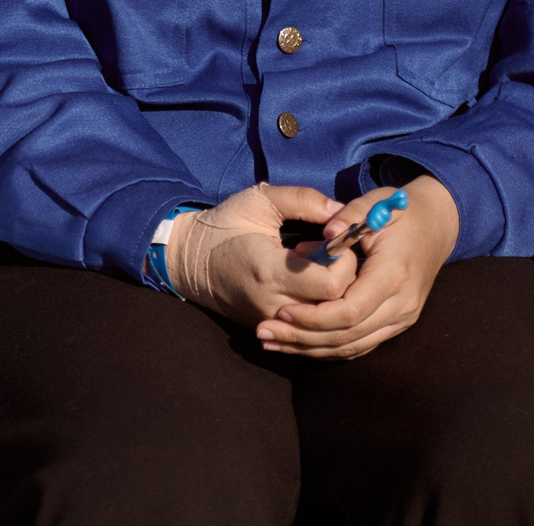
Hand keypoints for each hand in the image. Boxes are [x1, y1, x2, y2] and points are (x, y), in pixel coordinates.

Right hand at [164, 184, 356, 326]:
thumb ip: (302, 200)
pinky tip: (309, 286)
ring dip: (332, 297)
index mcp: (270, 271)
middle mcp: (273, 305)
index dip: (344, 263)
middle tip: (327, 256)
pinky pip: (311, 330)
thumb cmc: (223, 227)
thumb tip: (342, 211)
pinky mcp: (272, 332)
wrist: (189, 263)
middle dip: (344, 281)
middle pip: (335, 308)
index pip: (332, 285)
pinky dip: (321, 310)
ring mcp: (272, 324)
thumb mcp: (258, 202)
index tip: (333, 243)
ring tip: (315, 271)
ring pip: (326, 323)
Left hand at [262, 176, 459, 359]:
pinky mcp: (397, 323)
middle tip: (263, 334)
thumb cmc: (401, 211)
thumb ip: (348, 216)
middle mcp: (401, 305)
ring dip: (310, 348)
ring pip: (352, 347)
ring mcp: (402, 319)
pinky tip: (298, 344)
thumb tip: (325, 234)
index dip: (312, 316)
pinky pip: (360, 345)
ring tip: (271, 343)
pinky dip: (328, 347)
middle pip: (347, 336)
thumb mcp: (375, 203)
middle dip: (302, 338)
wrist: (437, 225)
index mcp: (394, 275)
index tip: (280, 311)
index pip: (349, 311)